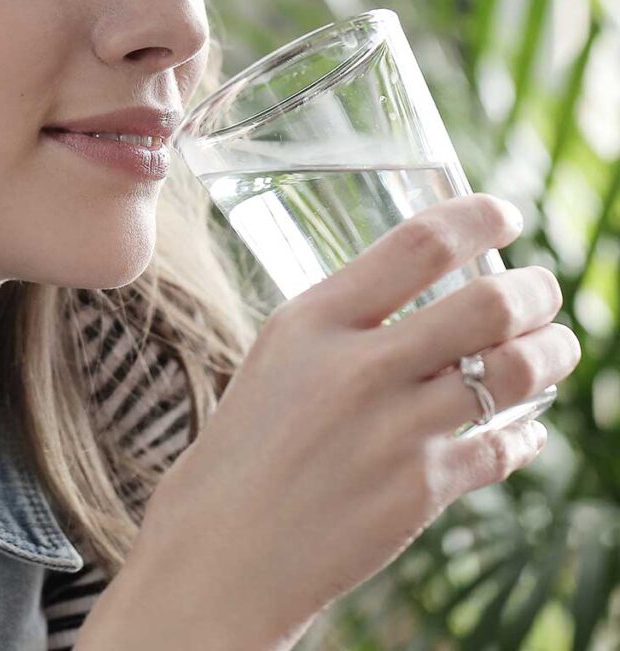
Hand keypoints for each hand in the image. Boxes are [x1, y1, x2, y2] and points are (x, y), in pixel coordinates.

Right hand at [76, 193, 580, 650]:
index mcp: (311, 323)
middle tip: (542, 293)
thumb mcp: (272, 367)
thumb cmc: (234, 459)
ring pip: (515, 371)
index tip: (506, 216)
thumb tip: (419, 311)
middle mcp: (359, 368)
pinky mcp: (421, 491)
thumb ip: (340, 333)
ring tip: (555, 349)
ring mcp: (395, 431)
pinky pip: (505, 447)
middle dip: (536, 291)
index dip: (478, 218)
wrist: (217, 557)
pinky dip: (526, 435)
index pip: (418, 244)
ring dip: (553, 353)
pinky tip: (522, 433)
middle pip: (489, 302)